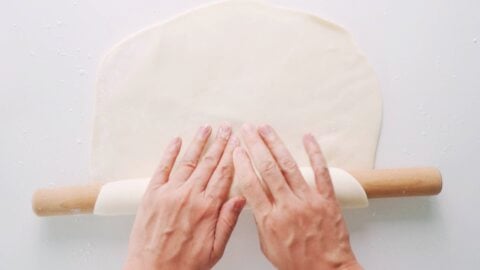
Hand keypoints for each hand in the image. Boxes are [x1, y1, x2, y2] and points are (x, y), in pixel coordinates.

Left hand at [125, 124, 245, 269]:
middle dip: (219, 143)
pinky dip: (170, 152)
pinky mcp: (152, 194)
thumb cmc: (184, 264)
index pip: (224, 175)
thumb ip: (228, 221)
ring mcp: (170, 193)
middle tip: (227, 128)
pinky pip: (162, 168)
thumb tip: (241, 198)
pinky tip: (177, 141)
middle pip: (209, 163)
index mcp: (208, 208)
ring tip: (206, 128)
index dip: (232, 156)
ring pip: (188, 161)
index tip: (238, 143)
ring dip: (198, 142)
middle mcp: (190, 196)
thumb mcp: (215, 249)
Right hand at [233, 124, 360, 269]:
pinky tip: (308, 138)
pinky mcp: (327, 199)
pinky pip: (321, 171)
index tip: (236, 150)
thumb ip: (260, 220)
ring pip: (289, 166)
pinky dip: (315, 152)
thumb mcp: (268, 246)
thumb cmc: (298, 262)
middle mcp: (287, 206)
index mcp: (270, 219)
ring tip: (265, 129)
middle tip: (247, 129)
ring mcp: (308, 200)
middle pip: (267, 169)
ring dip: (275, 144)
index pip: (250, 184)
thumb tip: (253, 200)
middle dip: (255, 145)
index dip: (241, 164)